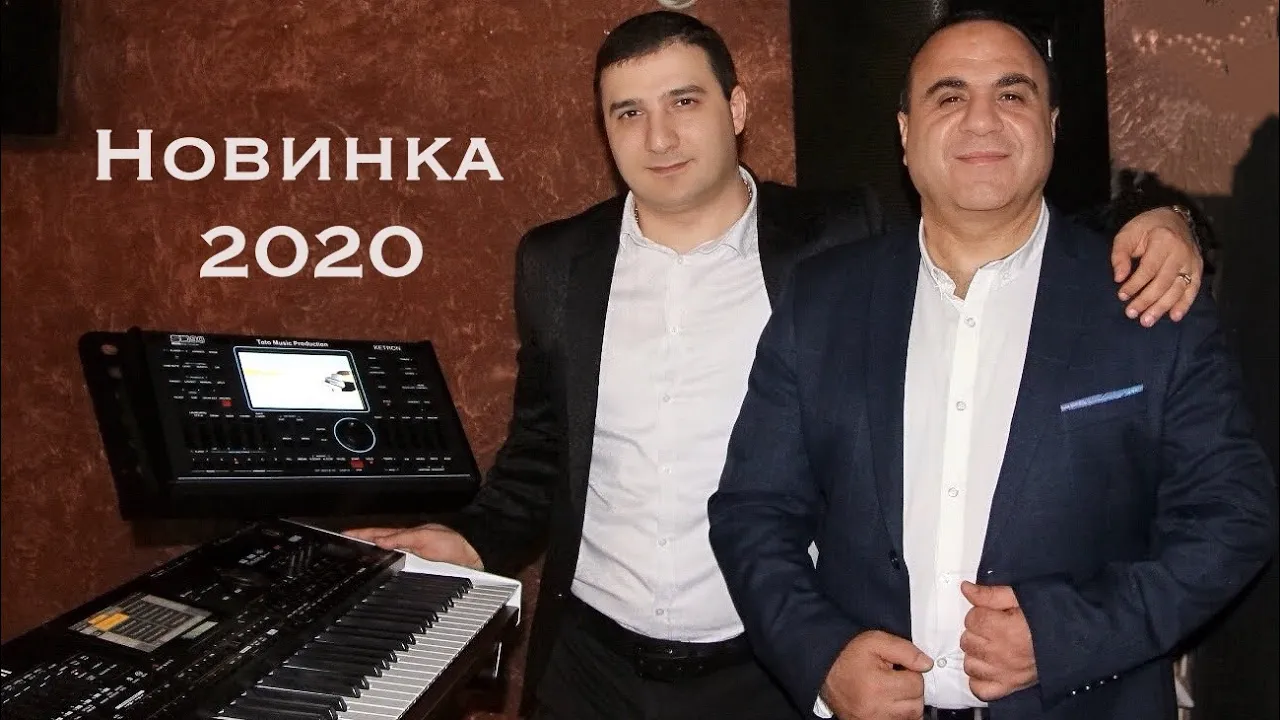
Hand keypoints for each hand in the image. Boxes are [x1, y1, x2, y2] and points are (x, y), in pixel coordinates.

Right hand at [344, 523, 483, 569]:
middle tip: (342, 545)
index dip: (360, 534)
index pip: (378, 533)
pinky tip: (379, 567)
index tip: (343, 535)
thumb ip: (403, 538)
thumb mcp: (426, 538)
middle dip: (361, 544)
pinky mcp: (419, 566)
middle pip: (379, 544)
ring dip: (371, 553)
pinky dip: (384, 563)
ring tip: (354, 555)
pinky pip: (395, 563)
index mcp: (407, 534)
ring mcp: (413, 555)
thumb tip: (380, 541)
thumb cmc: (455, 544)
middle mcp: (408, 544)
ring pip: (386, 554)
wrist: (475, 555)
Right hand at [821, 629, 932, 719]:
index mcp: (878, 686)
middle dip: (911, 689)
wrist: (825, 671)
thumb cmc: (849, 655)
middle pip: (916, 704)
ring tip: (891, 690)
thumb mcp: (875, 641)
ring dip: (906, 703)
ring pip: (910, 716)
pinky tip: (889, 702)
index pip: (916, 684)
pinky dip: (899, 714)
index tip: (899, 668)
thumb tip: (927, 664)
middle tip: (895, 678)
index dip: (911, 672)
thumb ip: (904, 650)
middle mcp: (876, 708)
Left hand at [959, 582, 1036, 701]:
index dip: (978, 613)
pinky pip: (979, 688)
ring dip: (976, 655)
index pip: (971, 619)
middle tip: (992, 629)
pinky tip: (988, 667)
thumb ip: (990, 594)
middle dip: (976, 632)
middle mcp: (1002, 654)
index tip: (990, 614)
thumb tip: (965, 588)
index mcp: (1005, 629)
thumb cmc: (1047, 618)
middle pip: (967, 641)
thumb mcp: (1019, 597)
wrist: (1072, 640)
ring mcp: (1004, 673)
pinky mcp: (1009, 686)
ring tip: (991, 647)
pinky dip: (979, 679)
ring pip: (970, 664)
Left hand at [1111, 206, 1202, 325]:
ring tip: (1147, 320)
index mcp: (1163, 240)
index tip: (1122, 296)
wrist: (1173, 218)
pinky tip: (1175, 317)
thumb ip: (1120, 255)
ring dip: (1162, 307)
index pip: (1149, 268)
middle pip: (1163, 282)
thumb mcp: (1127, 234)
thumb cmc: (1146, 227)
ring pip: (1178, 289)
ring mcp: (1192, 262)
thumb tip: (1119, 278)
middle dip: (1147, 300)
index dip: (1135, 284)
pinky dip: (1185, 304)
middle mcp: (1181, 252)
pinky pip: (1193, 289)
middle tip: (1131, 314)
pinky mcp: (1197, 268)